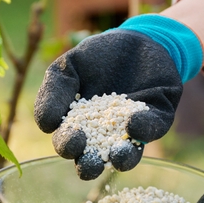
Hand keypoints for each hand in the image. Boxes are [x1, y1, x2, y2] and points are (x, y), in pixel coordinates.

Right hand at [34, 15, 202, 179]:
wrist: (136, 37)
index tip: (72, 138)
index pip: (69, 144)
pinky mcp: (157, 119)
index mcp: (78, 127)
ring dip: (121, 158)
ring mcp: (132, 131)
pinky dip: (144, 129)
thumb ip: (53, 92)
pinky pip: (152, 130)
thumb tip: (46, 126)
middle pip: (94, 160)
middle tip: (88, 161)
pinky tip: (134, 122)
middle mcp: (104, 137)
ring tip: (118, 155)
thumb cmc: (96, 57)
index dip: (67, 146)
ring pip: (126, 155)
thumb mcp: (68, 68)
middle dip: (90, 165)